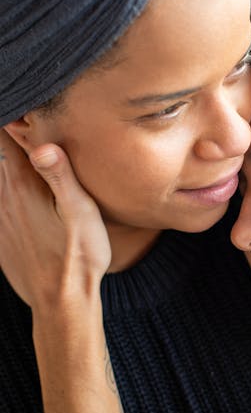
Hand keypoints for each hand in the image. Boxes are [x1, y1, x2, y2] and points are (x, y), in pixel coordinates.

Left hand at [0, 129, 110, 313]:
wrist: (61, 303)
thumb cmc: (79, 256)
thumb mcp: (80, 211)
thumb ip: (60, 175)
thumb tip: (41, 143)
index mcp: (23, 187)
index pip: (5, 140)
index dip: (13, 120)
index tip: (26, 108)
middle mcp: (3, 200)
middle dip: (10, 141)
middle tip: (27, 127)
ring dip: (7, 168)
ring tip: (27, 162)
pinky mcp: (0, 238)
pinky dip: (6, 194)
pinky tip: (26, 199)